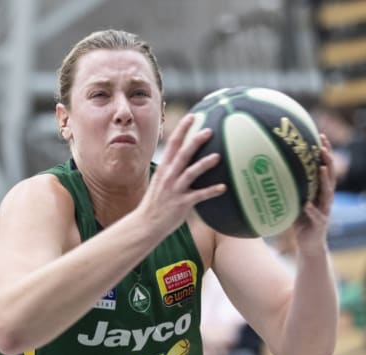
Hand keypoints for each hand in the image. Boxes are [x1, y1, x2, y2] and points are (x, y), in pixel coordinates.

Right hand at [137, 114, 225, 234]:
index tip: (192, 116)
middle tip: (208, 130)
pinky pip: (199, 196)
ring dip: (204, 163)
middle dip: (194, 141)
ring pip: (190, 172)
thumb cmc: (156, 204)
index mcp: (163, 169)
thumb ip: (172, 172)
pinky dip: (211, 191)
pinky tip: (223, 188)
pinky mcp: (182, 203)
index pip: (172, 144)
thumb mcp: (160, 183)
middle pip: (182, 154)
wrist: (146, 224)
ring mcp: (175, 190)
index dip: (182, 129)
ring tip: (217, 156)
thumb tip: (186, 162)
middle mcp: (168, 177)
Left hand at [292, 133, 335, 254]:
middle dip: (328, 159)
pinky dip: (311, 209)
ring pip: (327, 192)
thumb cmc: (299, 220)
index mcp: (318, 190)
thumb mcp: (291, 200)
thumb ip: (285, 187)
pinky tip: (307, 203)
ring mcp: (324, 210)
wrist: (309, 243)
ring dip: (325, 179)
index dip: (323, 152)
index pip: (323, 166)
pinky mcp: (320, 223)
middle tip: (322, 145)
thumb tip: (264, 171)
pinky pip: (316, 215)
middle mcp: (324, 197)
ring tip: (322, 167)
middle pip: (330, 174)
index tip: (320, 135)